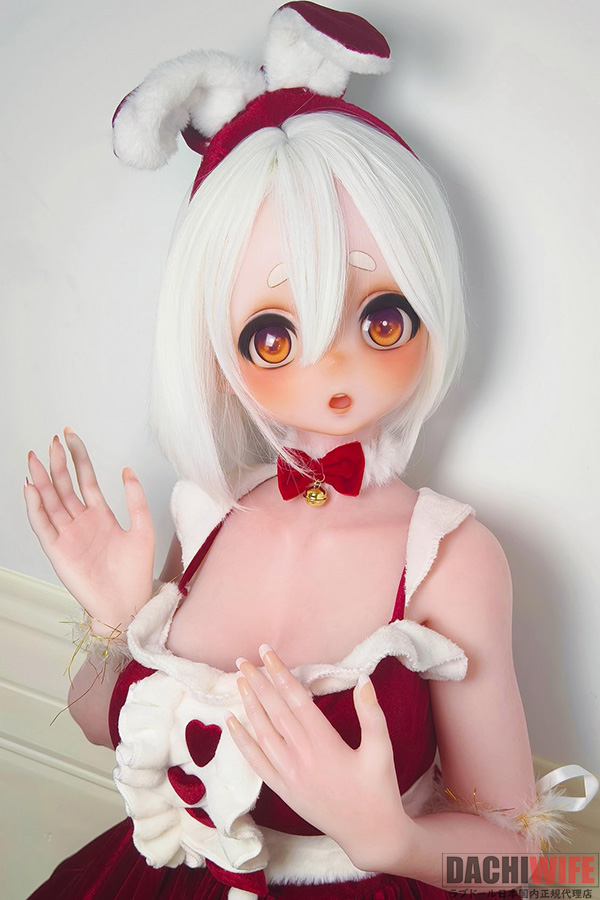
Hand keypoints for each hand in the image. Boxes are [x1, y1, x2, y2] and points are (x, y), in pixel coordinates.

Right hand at [24, 429, 154, 633]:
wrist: (128, 603)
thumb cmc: (136, 572)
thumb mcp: (142, 529)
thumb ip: (135, 500)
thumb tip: (127, 469)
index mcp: (101, 515)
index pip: (86, 479)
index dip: (78, 457)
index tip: (71, 435)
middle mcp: (81, 522)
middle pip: (65, 486)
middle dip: (57, 463)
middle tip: (51, 441)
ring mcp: (68, 535)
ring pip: (50, 501)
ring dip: (42, 480)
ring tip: (34, 459)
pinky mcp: (58, 550)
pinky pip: (43, 525)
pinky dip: (35, 507)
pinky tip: (32, 488)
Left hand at [226, 644, 412, 872]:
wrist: (370, 836)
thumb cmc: (379, 791)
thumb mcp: (382, 750)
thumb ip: (372, 713)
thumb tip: (363, 679)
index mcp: (325, 744)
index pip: (296, 699)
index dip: (281, 674)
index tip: (267, 653)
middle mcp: (302, 757)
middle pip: (274, 712)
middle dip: (257, 683)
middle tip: (242, 660)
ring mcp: (289, 776)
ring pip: (262, 734)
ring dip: (249, 706)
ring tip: (239, 682)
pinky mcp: (284, 791)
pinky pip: (257, 763)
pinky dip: (242, 742)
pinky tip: (232, 724)